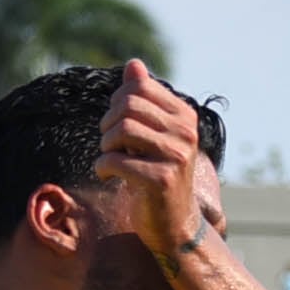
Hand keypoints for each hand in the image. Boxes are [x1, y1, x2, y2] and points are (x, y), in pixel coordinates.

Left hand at [95, 59, 203, 258]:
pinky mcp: (162, 180)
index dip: (117, 103)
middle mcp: (185, 133)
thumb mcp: (152, 135)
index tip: (116, 125)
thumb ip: (144, 100)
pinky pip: (116, 160)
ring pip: (122, 130)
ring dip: (105, 145)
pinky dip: (103, 167)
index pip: (139, 88)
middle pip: (128, 106)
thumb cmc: (157, 175)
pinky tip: (108, 176)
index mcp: (184, 116)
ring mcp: (176, 156)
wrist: (173, 225)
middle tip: (108, 143)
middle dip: (108, 124)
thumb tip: (133, 64)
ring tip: (109, 159)